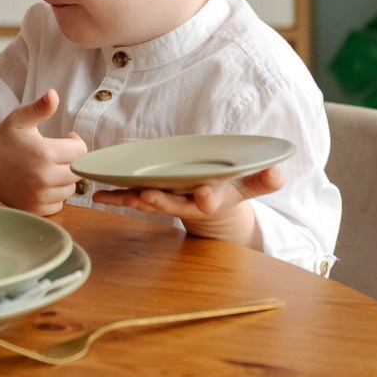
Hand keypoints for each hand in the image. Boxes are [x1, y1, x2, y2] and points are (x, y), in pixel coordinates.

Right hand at [0, 91, 87, 215]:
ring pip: (69, 189)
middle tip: (58, 153)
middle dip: (72, 160)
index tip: (67, 138)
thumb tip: (53, 94)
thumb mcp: (20, 118)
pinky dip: (54, 195)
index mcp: (44, 153)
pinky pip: (58, 204)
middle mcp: (43, 177)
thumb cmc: (4, 137)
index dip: (76, 142)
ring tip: (50, 167)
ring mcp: (38, 196)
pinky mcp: (33, 208)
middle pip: (78, 172)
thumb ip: (40, 108)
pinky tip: (43, 182)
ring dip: (64, 178)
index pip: (81, 151)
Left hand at [92, 165, 284, 244]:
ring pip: (149, 202)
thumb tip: (279, 171)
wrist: (210, 205)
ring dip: (132, 199)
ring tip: (115, 194)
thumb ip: (263, 179)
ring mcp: (167, 202)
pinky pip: (131, 197)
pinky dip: (115, 196)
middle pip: (174, 204)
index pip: (212, 200)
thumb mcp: (248, 186)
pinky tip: (96, 194)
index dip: (208, 198)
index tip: (205, 195)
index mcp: (212, 199)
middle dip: (162, 201)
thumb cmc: (228, 190)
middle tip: (148, 197)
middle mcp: (187, 204)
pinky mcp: (151, 198)